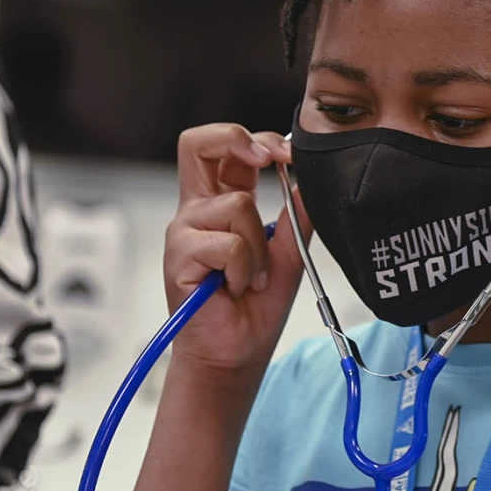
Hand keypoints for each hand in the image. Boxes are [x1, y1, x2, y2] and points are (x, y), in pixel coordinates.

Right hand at [163, 124, 310, 391]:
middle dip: (235, 139)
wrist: (239, 352)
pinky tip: (236, 288)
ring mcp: (185, 231)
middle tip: (267, 158)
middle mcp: (198, 211)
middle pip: (197, 144)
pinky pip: (227, 245)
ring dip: (259, 247)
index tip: (289, 154)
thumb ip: (297, 216)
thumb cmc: (256, 307)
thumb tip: (310, 179)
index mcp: (221, 204)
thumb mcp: (290, 253)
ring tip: (252, 277)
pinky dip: (244, 269)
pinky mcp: (179, 256)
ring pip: (237, 205)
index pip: (223, 149)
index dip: (256, 140)